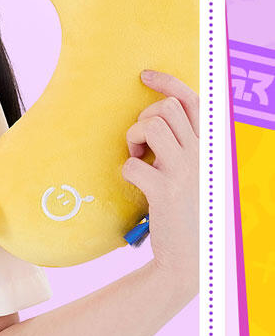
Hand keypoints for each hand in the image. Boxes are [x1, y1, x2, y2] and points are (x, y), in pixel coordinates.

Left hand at [121, 69, 198, 298]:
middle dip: (143, 119)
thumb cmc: (187, 212)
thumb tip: (156, 117)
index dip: (167, 83)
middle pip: (166, 109)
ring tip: (137, 159)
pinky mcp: (165, 191)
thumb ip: (184, 147)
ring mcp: (186, 172)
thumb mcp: (196, 174)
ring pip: (151, 125)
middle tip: (140, 145)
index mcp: (210, 149)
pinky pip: (133, 164)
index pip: (193, 101)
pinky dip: (126, 171)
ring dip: (133, 139)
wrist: (190, 260)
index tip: (145, 75)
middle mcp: (202, 156)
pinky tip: (135, 184)